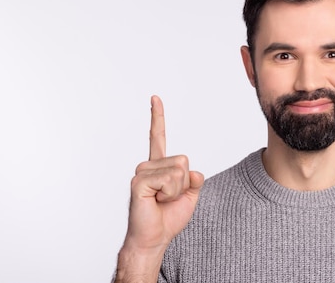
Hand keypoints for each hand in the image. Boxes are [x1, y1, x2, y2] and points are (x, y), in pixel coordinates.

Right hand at [119, 96, 204, 272]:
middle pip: (184, 161)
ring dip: (177, 191)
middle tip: (169, 198)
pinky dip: (170, 194)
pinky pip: (169, 180)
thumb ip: (195, 179)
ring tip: (162, 200)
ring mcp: (142, 172)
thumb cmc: (168, 218)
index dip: (157, 117)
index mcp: (160, 166)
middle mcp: (149, 165)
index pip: (158, 137)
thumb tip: (193, 171)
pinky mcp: (139, 181)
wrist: (155, 237)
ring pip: (179, 171)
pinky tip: (156, 201)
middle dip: (184, 184)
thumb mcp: (190, 196)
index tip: (155, 98)